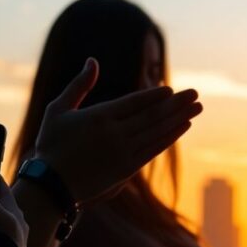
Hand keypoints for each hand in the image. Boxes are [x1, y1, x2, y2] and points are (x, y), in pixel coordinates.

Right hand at [34, 58, 202, 203]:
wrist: (50, 185)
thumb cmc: (51, 144)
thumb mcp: (58, 109)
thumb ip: (79, 85)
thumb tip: (93, 61)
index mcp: (99, 116)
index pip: (135, 102)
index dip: (155, 95)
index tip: (172, 90)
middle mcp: (115, 134)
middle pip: (152, 115)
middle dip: (176, 104)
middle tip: (196, 94)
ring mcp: (122, 153)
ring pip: (157, 132)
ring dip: (179, 118)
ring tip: (196, 108)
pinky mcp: (126, 169)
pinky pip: (153, 149)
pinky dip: (169, 137)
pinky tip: (182, 127)